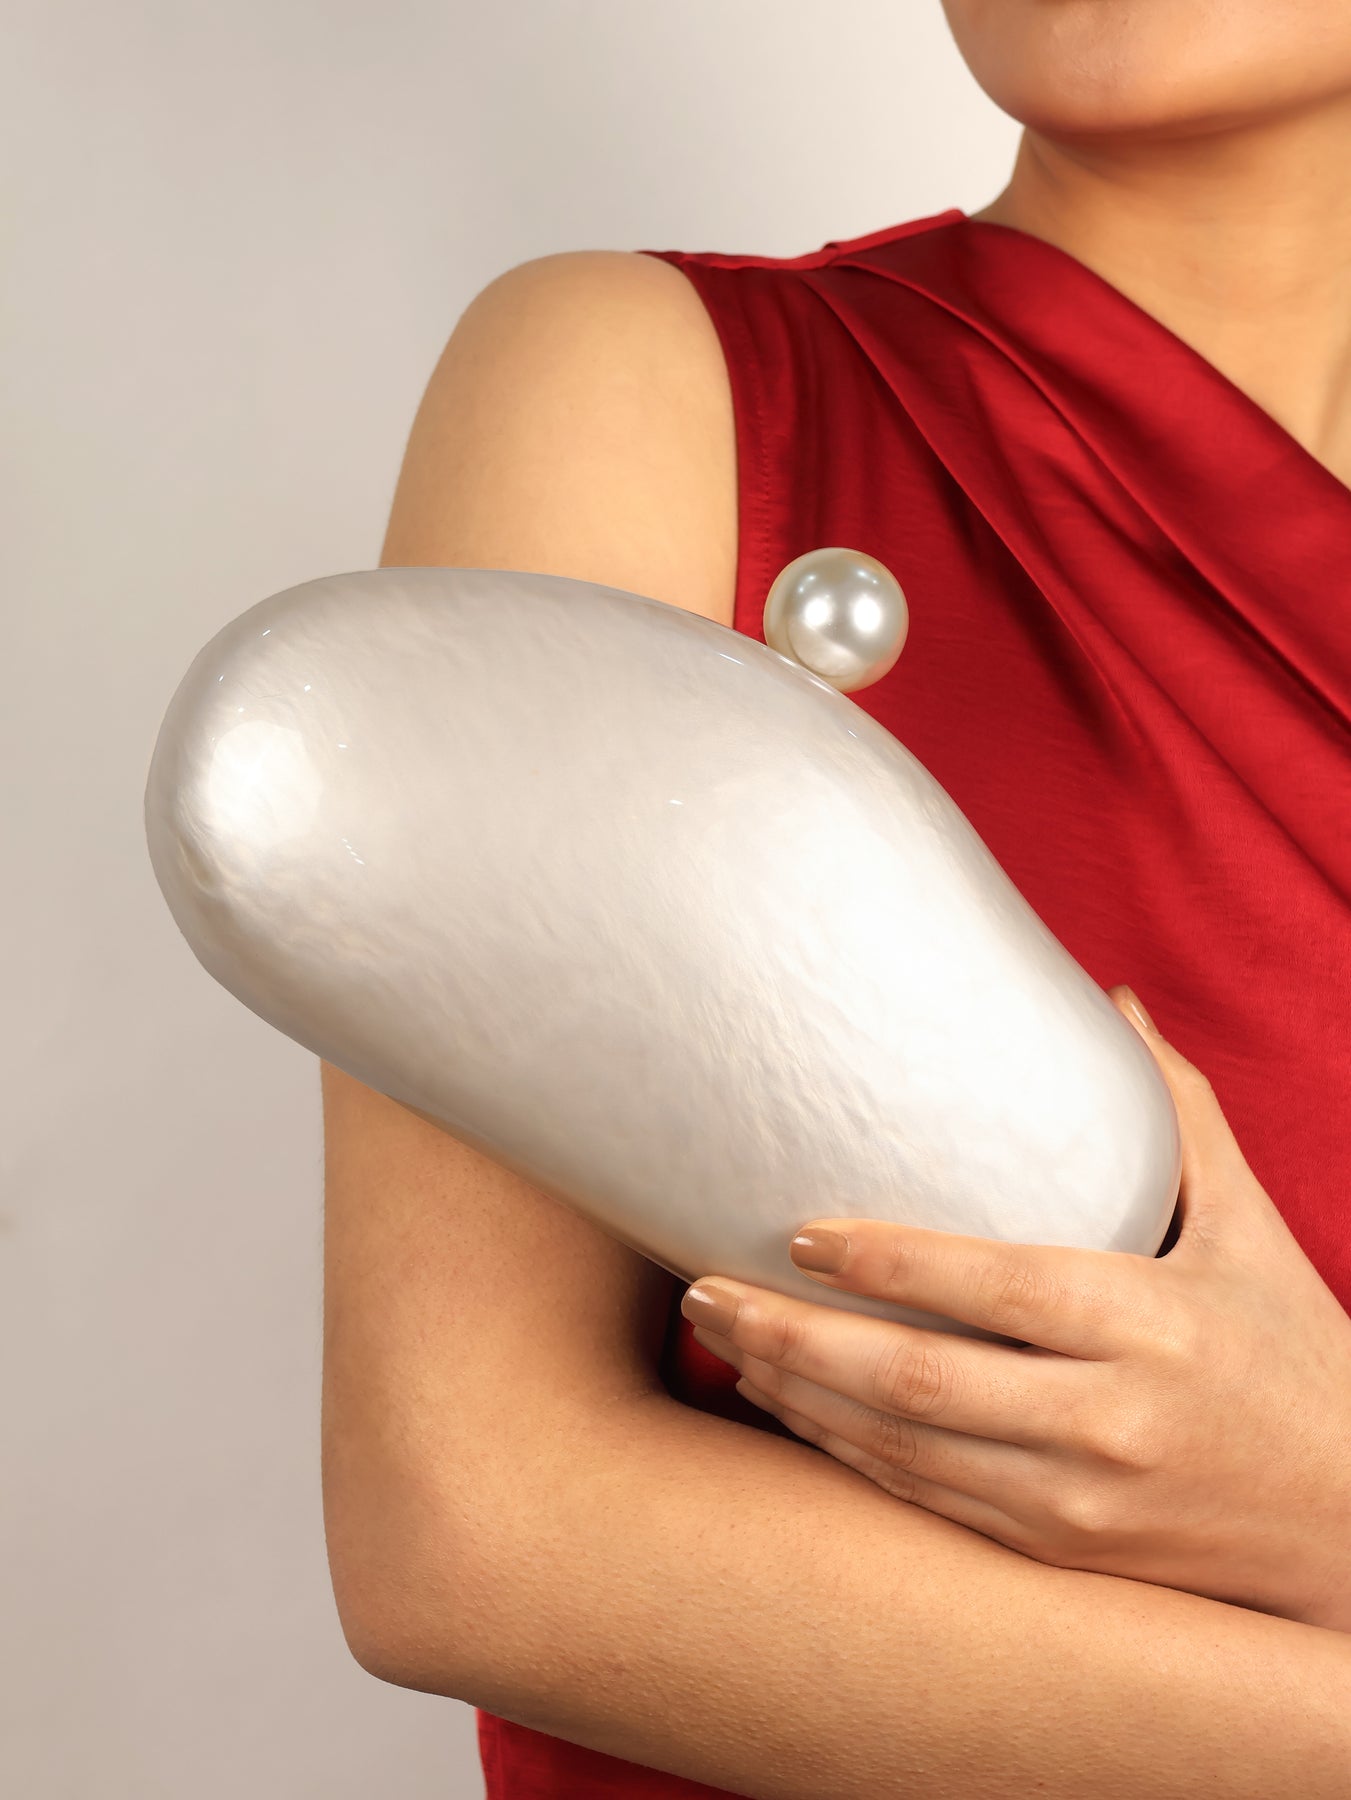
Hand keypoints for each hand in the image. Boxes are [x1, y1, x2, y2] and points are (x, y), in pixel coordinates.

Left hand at [681, 986, 1350, 1630]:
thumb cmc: (1299, 1364)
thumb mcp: (1252, 1231)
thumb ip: (1179, 1115)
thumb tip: (1114, 1000)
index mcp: (1153, 1324)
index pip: (997, 1287)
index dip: (887, 1262)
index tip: (799, 1229)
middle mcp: (1109, 1420)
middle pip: (920, 1380)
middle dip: (795, 1335)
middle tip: (703, 1288)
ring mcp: (1078, 1504)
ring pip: (903, 1452)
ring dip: (798, 1396)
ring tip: (718, 1338)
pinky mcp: (1057, 1556)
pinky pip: (924, 1505)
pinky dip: (843, 1456)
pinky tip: (784, 1408)